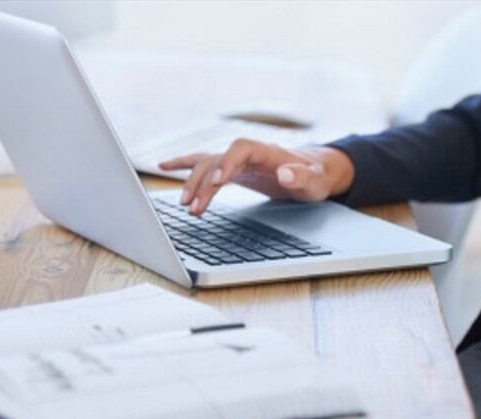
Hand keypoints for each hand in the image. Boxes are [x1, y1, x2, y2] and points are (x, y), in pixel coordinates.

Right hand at [160, 139, 354, 214]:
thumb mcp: (316, 181)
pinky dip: (184, 165)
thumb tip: (285, 173)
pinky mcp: (232, 168)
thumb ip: (302, 177)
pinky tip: (163, 167)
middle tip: (195, 207)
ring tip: (186, 205)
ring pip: (207, 164)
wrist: (315, 171)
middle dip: (204, 182)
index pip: (241, 149)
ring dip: (194, 182)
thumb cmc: (316, 177)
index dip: (227, 162)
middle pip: (219, 159)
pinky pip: (204, 163)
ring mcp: (238, 159)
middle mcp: (248, 152)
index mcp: (268, 151)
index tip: (217, 181)